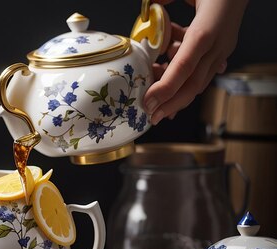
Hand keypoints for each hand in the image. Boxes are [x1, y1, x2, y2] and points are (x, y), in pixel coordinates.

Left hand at [144, 0, 248, 124]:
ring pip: (197, 80)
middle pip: (193, 83)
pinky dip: (182, 77)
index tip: (150, 102)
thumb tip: (148, 8)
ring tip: (154, 97)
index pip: (184, 65)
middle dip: (171, 104)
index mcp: (206, 31)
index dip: (166, 87)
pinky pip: (200, 70)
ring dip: (175, 92)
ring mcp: (220, 50)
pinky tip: (164, 72)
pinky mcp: (220, 50)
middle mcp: (216, 45)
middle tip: (151, 117)